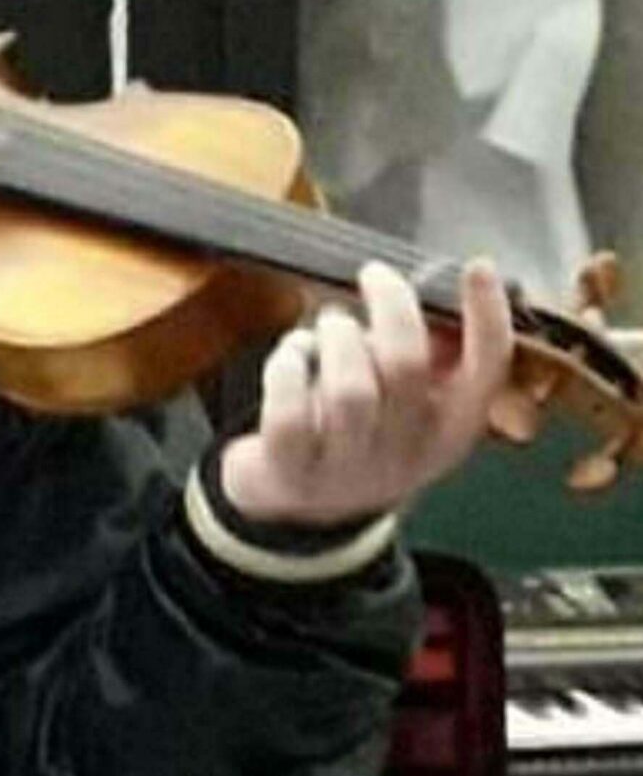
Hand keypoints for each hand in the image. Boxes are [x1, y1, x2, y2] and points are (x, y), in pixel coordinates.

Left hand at [218, 258, 513, 527]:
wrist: (299, 508)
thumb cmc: (360, 430)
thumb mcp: (408, 401)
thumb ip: (428, 355)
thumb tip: (438, 297)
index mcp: (451, 432)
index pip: (486, 374)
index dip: (488, 319)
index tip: (478, 267)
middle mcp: (407, 455)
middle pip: (406, 367)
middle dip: (390, 306)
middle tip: (374, 276)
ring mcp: (349, 469)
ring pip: (350, 390)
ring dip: (336, 337)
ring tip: (328, 325)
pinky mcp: (293, 471)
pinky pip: (290, 411)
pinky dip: (287, 366)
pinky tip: (291, 354)